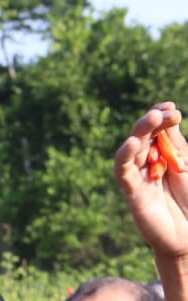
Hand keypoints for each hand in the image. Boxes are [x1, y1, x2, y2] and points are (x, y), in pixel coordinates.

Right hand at [115, 102, 187, 258]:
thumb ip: (177, 146)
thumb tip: (170, 119)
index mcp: (166, 155)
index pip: (158, 130)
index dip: (161, 116)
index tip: (171, 108)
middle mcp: (150, 163)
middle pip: (144, 136)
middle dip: (153, 121)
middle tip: (166, 112)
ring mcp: (140, 177)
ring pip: (132, 149)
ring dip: (140, 132)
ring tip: (153, 119)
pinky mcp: (132, 192)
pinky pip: (123, 172)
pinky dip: (124, 157)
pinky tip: (131, 144)